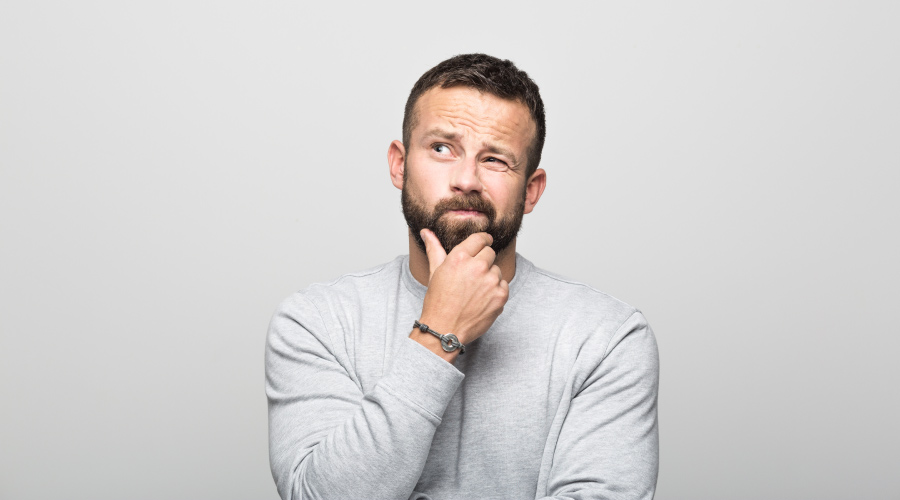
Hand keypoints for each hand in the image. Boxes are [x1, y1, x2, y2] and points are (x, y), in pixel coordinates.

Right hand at [417, 228, 508, 345]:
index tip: (484, 242)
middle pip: (490, 253)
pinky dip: (496, 291)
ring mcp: (490, 282)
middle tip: (472, 276)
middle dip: (483, 261)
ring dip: (489, 277)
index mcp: (459, 257)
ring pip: (497, 270)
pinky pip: (503, 285)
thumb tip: (427, 232)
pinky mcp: (500, 296)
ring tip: (474, 291)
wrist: (445, 329)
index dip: (483, 240)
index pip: (480, 238)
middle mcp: (477, 267)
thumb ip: (434, 248)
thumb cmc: (438, 301)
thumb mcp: (435, 272)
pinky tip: (481, 299)